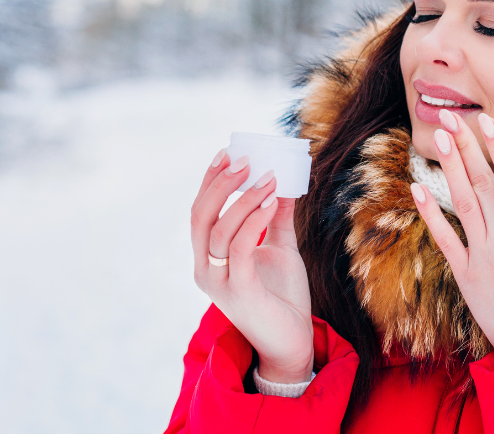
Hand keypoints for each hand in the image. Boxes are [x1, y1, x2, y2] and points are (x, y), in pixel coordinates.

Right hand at [191, 150, 313, 383]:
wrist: (292, 341)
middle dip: (220, 184)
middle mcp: (205, 268)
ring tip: (269, 178)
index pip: (201, 212)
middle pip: (201, 217)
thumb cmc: (283, 297)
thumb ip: (278, 219)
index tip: (227, 152)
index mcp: (209, 257)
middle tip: (244, 159)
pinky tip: (272, 202)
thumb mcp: (282, 249)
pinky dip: (254, 221)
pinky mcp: (239, 292)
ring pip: (219, 231)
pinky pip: (240, 249)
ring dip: (244, 199)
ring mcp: (219, 282)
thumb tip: (284, 183)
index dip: (210, 181)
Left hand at [411, 109, 493, 373]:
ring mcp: (483, 258)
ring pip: (462, 204)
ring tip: (436, 137)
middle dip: (465, 147)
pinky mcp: (466, 277)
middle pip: (482, 183)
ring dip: (449, 168)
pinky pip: (443, 239)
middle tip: (449, 116)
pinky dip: (430, 213)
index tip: (486, 121)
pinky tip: (418, 187)